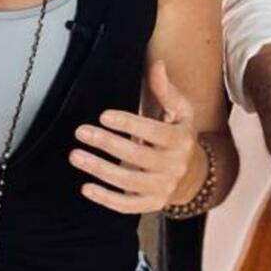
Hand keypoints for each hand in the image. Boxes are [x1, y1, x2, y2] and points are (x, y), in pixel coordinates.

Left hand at [72, 60, 198, 213]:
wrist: (194, 174)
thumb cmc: (179, 135)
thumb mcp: (181, 111)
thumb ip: (166, 90)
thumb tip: (157, 64)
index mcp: (181, 140)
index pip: (154, 131)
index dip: (129, 124)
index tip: (104, 115)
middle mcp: (174, 166)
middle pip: (138, 156)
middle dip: (107, 143)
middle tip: (81, 132)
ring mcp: (163, 188)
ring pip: (128, 181)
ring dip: (99, 169)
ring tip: (76, 155)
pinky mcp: (152, 204)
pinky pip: (127, 205)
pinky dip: (106, 199)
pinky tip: (86, 187)